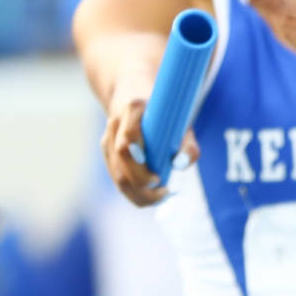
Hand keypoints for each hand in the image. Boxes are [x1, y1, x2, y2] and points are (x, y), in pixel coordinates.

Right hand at [101, 70, 174, 206]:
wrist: (140, 97)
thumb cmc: (167, 115)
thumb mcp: (183, 124)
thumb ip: (188, 144)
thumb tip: (180, 166)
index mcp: (132, 109)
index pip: (128, 136)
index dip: (139, 157)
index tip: (158, 174)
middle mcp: (115, 123)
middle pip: (121, 159)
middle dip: (141, 181)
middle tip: (164, 192)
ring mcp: (107, 139)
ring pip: (116, 174)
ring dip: (138, 194)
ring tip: (161, 198)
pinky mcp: (107, 153)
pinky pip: (117, 179)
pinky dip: (134, 193)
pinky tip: (151, 197)